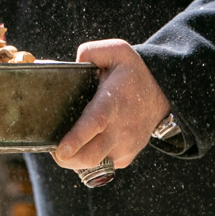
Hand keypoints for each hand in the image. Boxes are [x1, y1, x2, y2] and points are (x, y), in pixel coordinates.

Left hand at [54, 39, 169, 171]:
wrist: (163, 95)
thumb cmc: (133, 72)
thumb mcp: (116, 51)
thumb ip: (90, 52)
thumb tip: (72, 65)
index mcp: (113, 102)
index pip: (94, 123)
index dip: (76, 138)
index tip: (61, 150)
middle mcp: (119, 129)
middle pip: (89, 156)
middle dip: (65, 159)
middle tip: (51, 147)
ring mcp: (123, 147)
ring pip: (92, 165)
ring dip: (73, 160)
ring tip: (64, 146)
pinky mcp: (124, 158)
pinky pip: (100, 164)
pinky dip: (87, 159)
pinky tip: (83, 143)